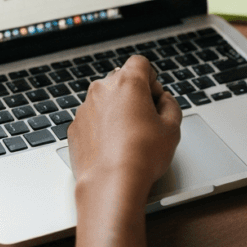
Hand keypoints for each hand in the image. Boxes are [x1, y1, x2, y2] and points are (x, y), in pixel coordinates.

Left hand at [69, 55, 181, 246]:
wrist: (110, 183)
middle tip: (145, 119)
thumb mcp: (172, 128)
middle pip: (120, 80)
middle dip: (133, 94)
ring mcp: (84, 108)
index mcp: (127, 83)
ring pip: (103, 100)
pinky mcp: (74, 127)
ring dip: (115, 111)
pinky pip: (91, 119)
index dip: (151, 78)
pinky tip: (112, 147)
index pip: (140, 63)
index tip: (154, 97)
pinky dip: (100, 127)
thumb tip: (164, 100)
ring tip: (128, 138)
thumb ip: (171, 105)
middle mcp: (101, 90)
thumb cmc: (142, 156)